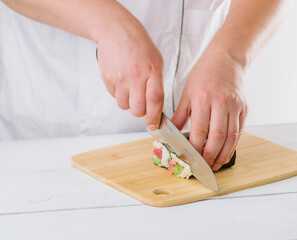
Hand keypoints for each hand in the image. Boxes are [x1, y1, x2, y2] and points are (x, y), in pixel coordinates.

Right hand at [96, 10, 163, 129]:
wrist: (116, 30)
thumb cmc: (139, 45)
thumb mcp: (156, 61)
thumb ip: (157, 83)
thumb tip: (156, 105)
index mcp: (151, 72)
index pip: (154, 101)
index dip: (154, 117)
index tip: (154, 125)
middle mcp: (135, 77)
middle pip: (137, 110)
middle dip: (141, 112)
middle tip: (142, 103)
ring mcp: (119, 79)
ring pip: (124, 106)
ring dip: (128, 102)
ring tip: (130, 87)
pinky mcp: (107, 79)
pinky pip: (114, 96)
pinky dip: (119, 93)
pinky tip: (122, 79)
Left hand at [172, 46, 247, 170]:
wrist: (226, 59)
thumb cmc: (204, 75)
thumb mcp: (187, 92)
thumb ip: (180, 115)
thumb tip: (171, 134)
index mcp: (202, 98)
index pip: (200, 130)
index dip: (196, 148)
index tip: (191, 159)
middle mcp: (221, 102)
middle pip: (217, 136)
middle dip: (210, 155)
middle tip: (204, 167)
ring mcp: (235, 105)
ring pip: (231, 136)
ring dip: (224, 154)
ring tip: (216, 164)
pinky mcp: (244, 108)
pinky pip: (240, 130)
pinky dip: (233, 144)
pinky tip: (226, 152)